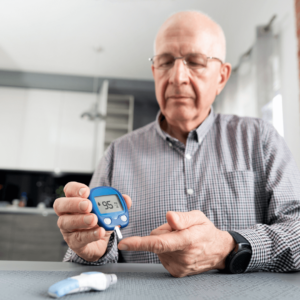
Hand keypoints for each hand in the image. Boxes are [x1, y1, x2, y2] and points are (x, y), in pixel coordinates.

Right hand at [54, 182, 131, 261]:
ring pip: (65, 222)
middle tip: (88, 205)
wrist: (100, 243)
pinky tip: (99, 232)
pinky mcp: (73, 242)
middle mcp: (67, 213)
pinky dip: (90, 235)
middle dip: (74, 203)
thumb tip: (126, 198)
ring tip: (94, 219)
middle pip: (60, 204)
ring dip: (81, 220)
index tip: (87, 191)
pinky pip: (78, 238)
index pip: (69, 189)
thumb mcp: (109, 211)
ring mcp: (68, 228)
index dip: (75, 189)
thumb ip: (117, 204)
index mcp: (75, 200)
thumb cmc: (99, 222)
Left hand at [118, 210, 234, 276]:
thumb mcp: (198, 217)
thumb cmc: (206, 231)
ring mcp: (179, 266)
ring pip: (158, 249)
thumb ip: (183, 217)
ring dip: (165, 242)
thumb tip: (169, 216)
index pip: (159, 242)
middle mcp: (182, 256)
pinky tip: (180, 248)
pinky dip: (167, 250)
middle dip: (163, 232)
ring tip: (181, 239)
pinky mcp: (176, 271)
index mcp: (187, 240)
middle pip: (157, 240)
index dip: (140, 243)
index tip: (124, 244)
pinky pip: (162, 256)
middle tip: (177, 230)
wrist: (218, 251)